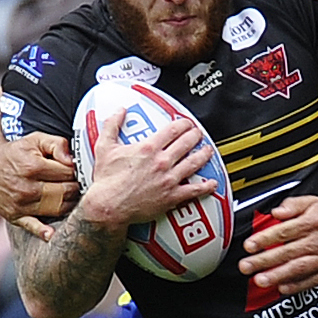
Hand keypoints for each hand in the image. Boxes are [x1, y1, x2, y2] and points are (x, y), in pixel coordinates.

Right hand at [0, 129, 78, 239]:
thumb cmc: (18, 152)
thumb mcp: (37, 139)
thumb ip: (58, 145)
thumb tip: (72, 161)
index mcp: (33, 167)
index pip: (68, 174)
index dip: (76, 172)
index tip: (75, 171)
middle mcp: (26, 187)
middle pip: (65, 192)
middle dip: (75, 188)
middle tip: (76, 184)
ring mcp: (19, 203)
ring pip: (57, 208)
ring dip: (69, 203)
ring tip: (68, 195)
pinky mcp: (14, 215)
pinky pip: (32, 226)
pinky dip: (42, 231)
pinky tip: (51, 235)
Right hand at [79, 107, 215, 228]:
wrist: (108, 206)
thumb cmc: (107, 180)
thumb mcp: (104, 147)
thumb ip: (112, 125)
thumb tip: (119, 111)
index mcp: (148, 148)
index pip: (173, 130)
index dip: (183, 124)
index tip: (186, 123)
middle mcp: (162, 162)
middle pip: (186, 143)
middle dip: (195, 136)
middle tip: (198, 133)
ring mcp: (169, 179)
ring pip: (194, 163)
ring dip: (204, 155)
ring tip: (208, 150)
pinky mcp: (171, 196)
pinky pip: (193, 190)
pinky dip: (205, 187)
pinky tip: (212, 183)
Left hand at [238, 196, 317, 293]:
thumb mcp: (317, 203)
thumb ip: (295, 205)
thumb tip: (277, 211)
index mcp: (312, 222)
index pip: (284, 231)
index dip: (265, 239)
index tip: (250, 245)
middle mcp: (317, 242)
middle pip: (287, 251)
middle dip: (264, 260)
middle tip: (246, 266)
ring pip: (298, 268)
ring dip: (277, 275)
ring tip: (261, 280)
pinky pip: (311, 281)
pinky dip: (296, 286)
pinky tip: (282, 288)